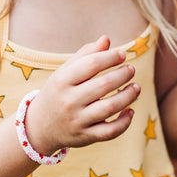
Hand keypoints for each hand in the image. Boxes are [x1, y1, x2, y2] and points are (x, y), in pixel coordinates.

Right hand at [24, 35, 140, 154]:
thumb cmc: (58, 92)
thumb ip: (85, 55)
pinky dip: (124, 122)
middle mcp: (68, 101)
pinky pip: (109, 131)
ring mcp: (77, 120)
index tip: (122, 55)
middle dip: (123, 75)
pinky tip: (130, 111)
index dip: (110, 57)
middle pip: (103, 85)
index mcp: (62, 81)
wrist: (39, 126)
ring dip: (128, 96)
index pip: (91, 64)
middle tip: (131, 69)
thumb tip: (106, 39)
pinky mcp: (85, 137)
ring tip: (136, 87)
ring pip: (109, 108)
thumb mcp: (65, 72)